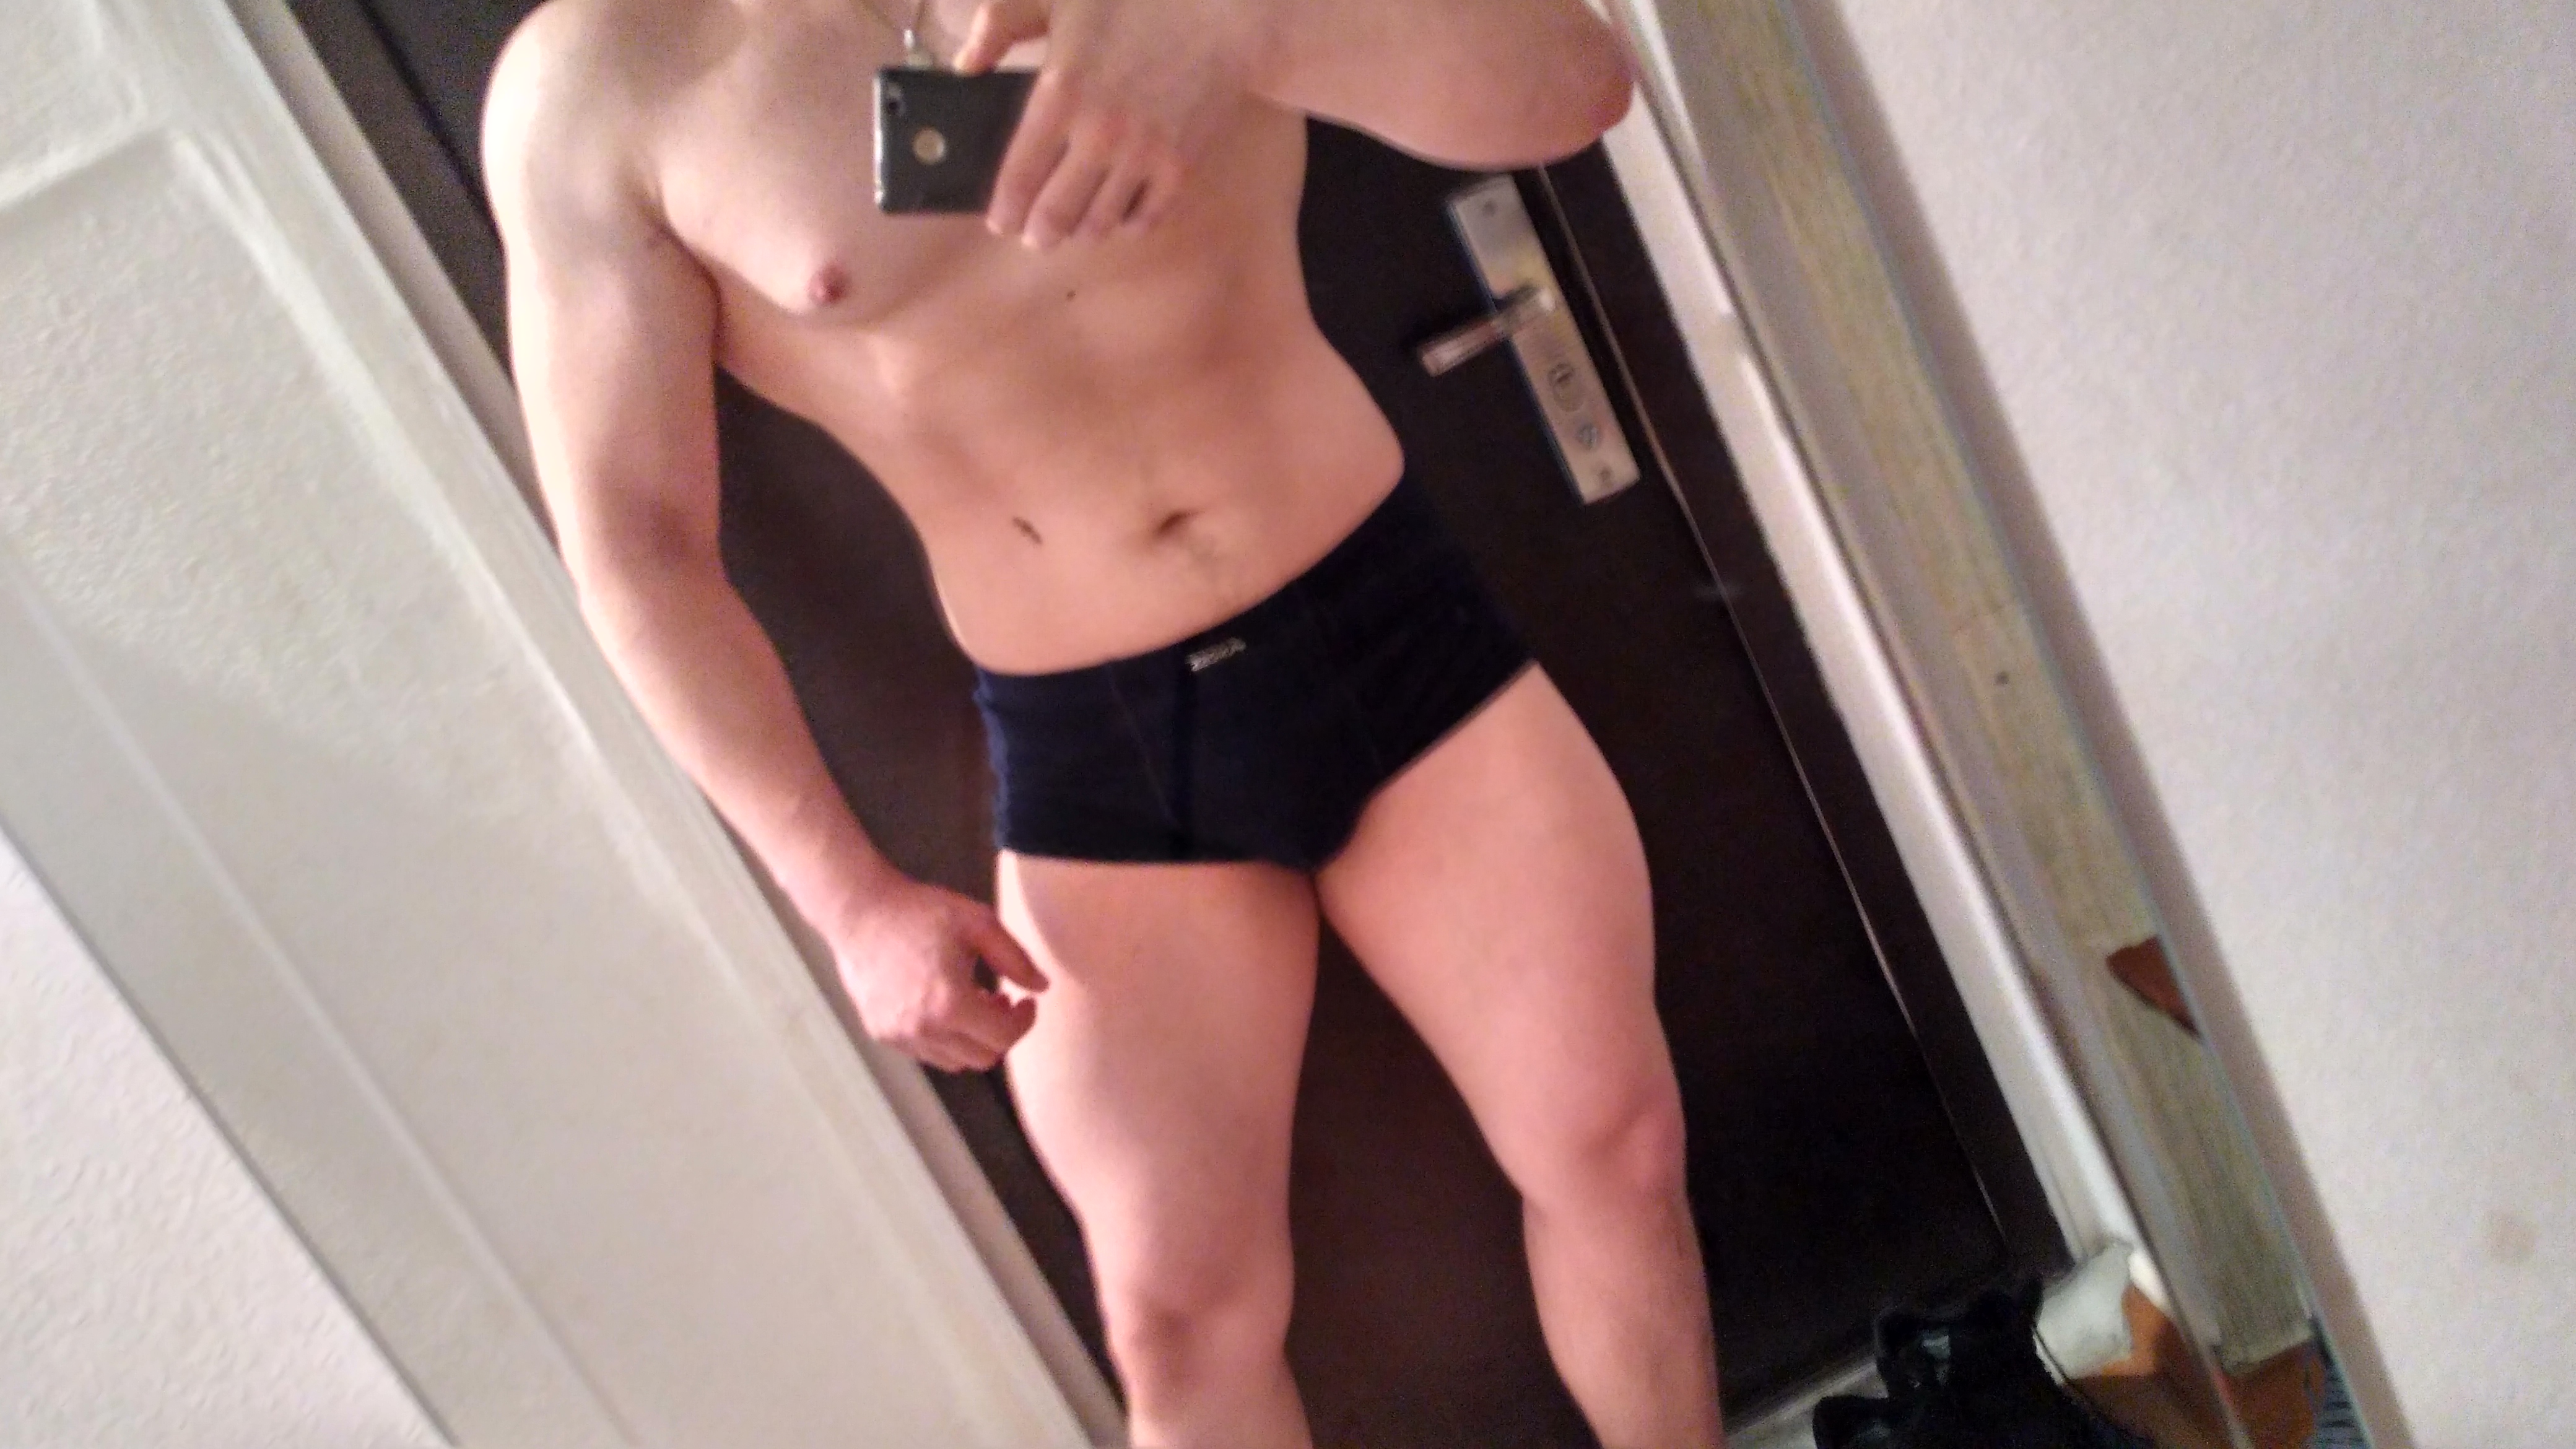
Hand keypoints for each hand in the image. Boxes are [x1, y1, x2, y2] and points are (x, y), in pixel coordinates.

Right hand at [832, 873, 1048, 1070]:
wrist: (860, 912)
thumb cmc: (922, 912)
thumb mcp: (979, 923)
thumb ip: (1016, 959)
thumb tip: (1042, 987)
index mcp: (950, 1004)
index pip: (1004, 1037)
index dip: (1024, 1020)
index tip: (1026, 999)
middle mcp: (923, 1029)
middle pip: (983, 1057)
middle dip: (1001, 1032)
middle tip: (1002, 1000)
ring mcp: (899, 1036)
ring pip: (955, 1061)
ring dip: (973, 1039)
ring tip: (972, 1001)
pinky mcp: (882, 1034)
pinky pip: (927, 1053)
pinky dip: (945, 1039)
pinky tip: (943, 1005)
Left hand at [952, 0, 1266, 246]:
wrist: (1224, 12)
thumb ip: (1000, 23)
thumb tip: (965, 66)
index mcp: (1059, 94)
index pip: (1018, 178)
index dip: (1005, 210)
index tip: (1001, 220)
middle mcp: (1098, 135)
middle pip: (1055, 216)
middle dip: (1039, 234)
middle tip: (1036, 235)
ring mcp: (1142, 156)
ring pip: (1099, 224)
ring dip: (1082, 230)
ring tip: (1076, 223)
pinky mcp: (1180, 168)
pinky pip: (1145, 220)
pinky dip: (1127, 224)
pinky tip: (1119, 213)